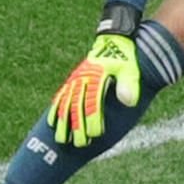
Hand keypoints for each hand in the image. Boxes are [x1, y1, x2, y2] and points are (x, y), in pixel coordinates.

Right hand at [50, 33, 140, 147]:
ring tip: (61, 140)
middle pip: (77, 106)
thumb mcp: (131, 69)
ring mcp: (75, 80)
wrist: (114, 39)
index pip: (94, 103)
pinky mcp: (73, 80)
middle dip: (77, 127)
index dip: (94, 119)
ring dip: (63, 122)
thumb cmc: (126, 57)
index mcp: (96, 78)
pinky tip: (52, 122)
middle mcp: (82, 79)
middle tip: (79, 144)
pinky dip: (56, 110)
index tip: (95, 134)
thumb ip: (129, 84)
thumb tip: (129, 101)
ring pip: (65, 104)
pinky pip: (60, 97)